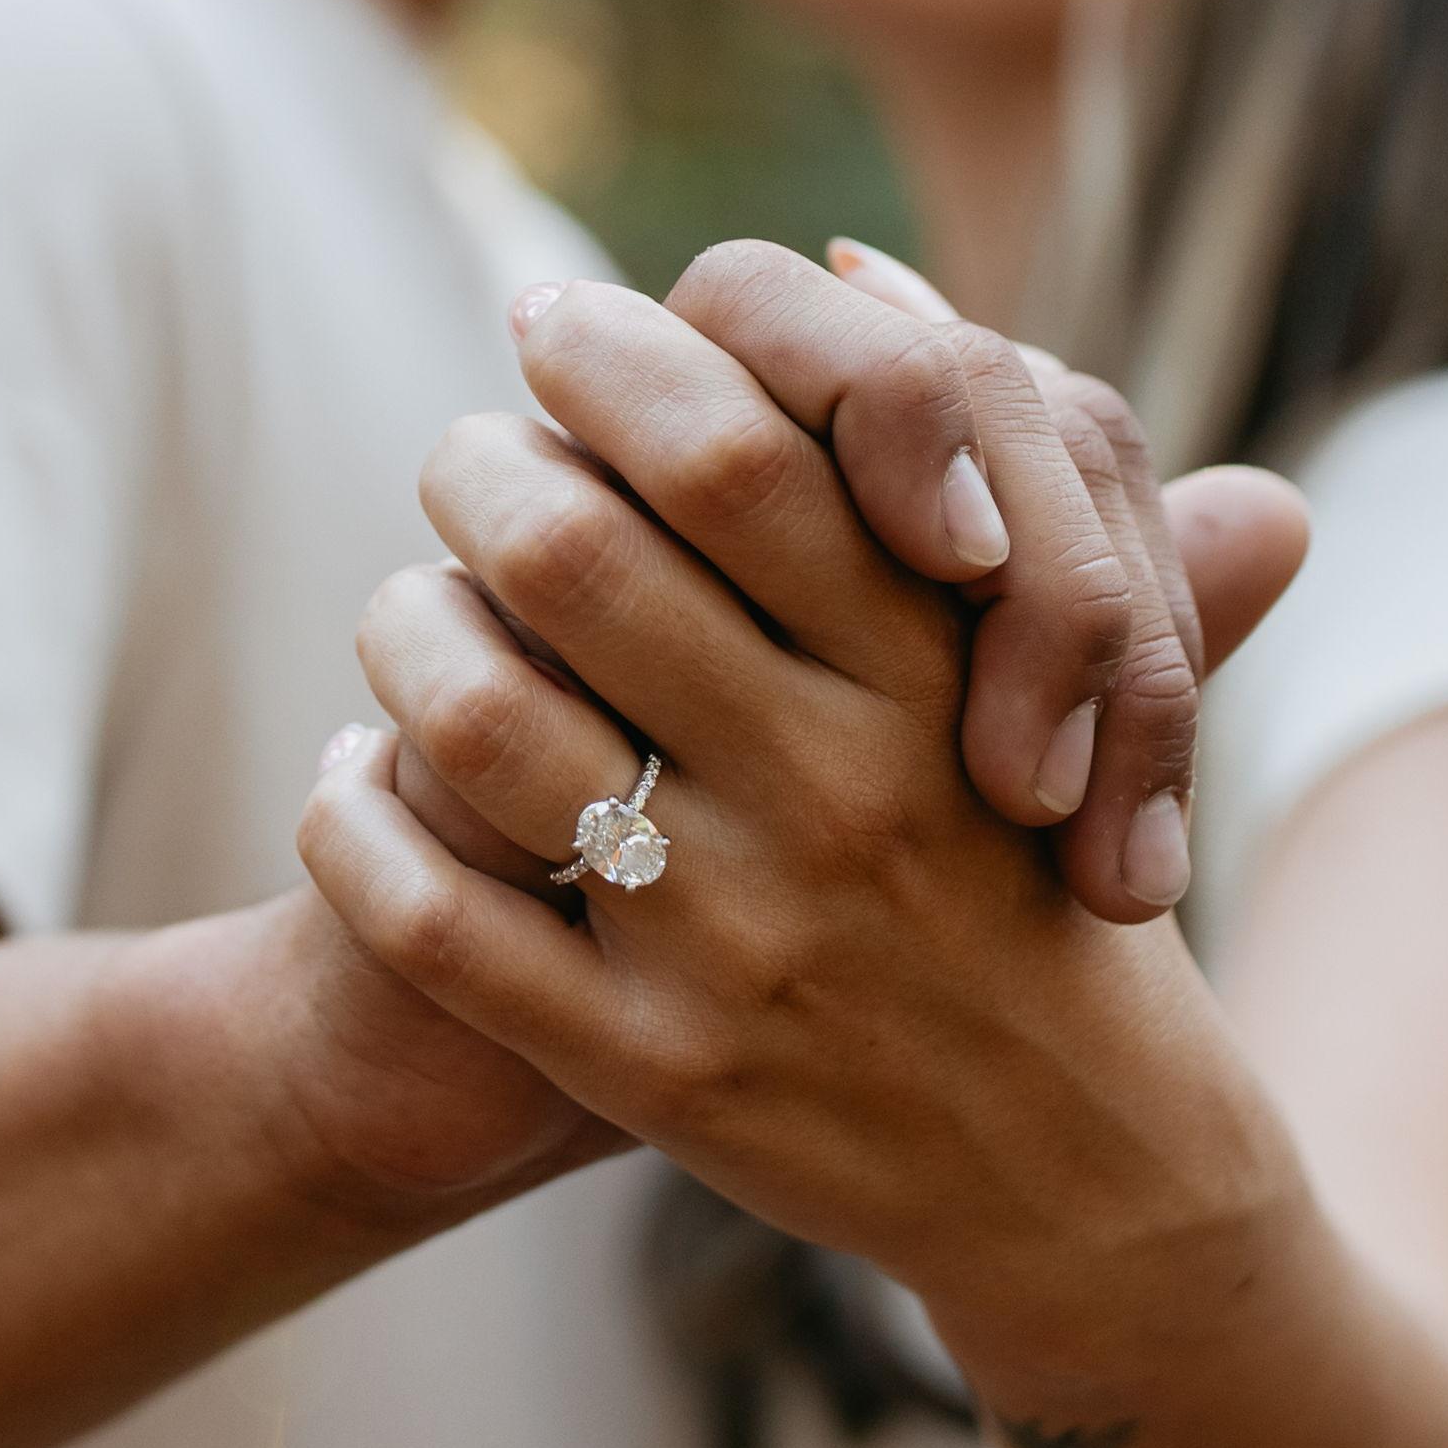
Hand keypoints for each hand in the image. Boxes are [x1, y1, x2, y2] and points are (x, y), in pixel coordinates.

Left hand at [297, 282, 1296, 1365]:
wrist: (1096, 1183)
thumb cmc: (1048, 883)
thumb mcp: (1059, 674)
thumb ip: (979, 470)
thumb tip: (855, 263)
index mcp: (938, 681)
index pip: (742, 456)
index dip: (614, 360)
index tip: (553, 319)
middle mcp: (841, 799)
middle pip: (578, 559)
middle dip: (479, 469)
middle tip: (463, 450)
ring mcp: (740, 943)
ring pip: (482, 726)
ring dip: (402, 632)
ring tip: (406, 604)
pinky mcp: (653, 1076)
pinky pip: (435, 924)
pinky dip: (357, 825)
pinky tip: (351, 775)